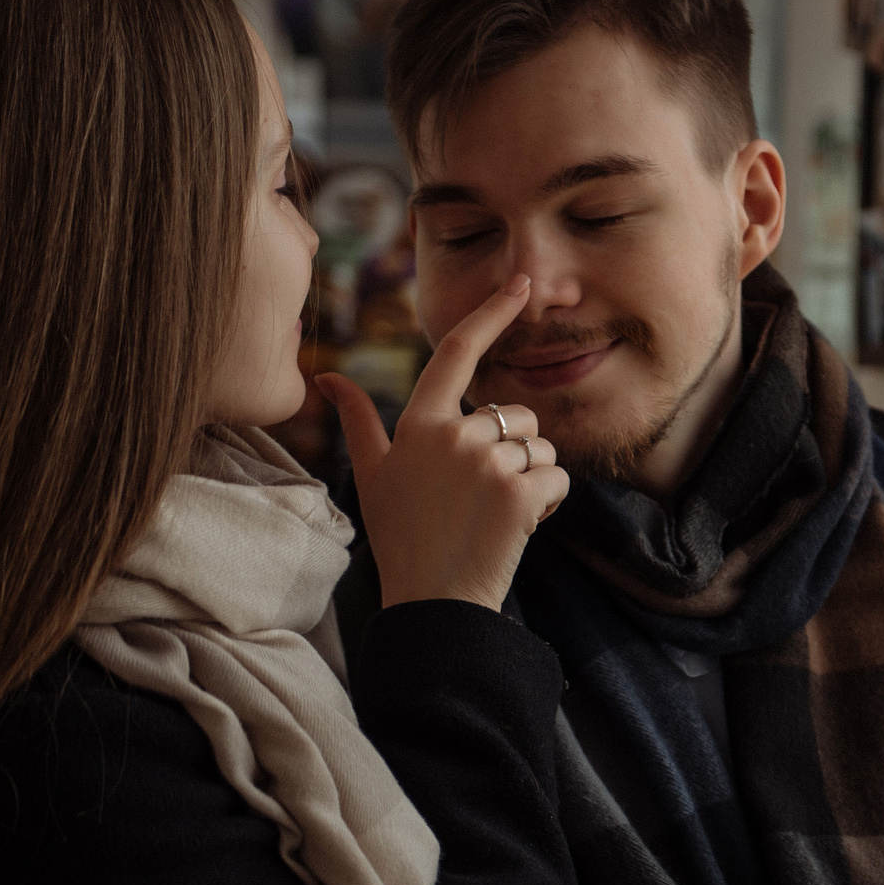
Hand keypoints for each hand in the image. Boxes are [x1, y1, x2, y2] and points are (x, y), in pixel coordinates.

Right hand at [317, 275, 569, 610]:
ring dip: (532, 479)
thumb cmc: (401, 536)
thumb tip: (326, 378)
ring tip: (495, 513)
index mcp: (418, 423)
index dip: (492, 313)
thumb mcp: (371, 474)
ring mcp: (486, 462)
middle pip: (515, 415)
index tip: (520, 285)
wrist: (434, 599)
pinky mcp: (519, 491)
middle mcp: (452, 434)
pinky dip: (548, 503)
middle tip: (483, 497)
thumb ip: (357, 420)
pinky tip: (517, 528)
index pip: (456, 352)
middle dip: (515, 450)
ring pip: (542, 447)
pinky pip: (557, 478)